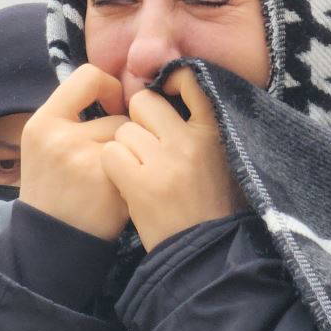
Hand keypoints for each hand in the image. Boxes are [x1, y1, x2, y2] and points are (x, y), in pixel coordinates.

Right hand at [18, 64, 130, 240]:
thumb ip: (72, 115)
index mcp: (42, 123)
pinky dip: (139, 176)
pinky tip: (124, 191)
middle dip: (123, 135)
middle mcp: (62, 138)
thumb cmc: (53, 188)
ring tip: (117, 176)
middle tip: (111, 159)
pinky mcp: (111, 183)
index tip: (113, 104)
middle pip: (119, 116)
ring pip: (134, 140)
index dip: (109, 87)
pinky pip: (142, 164)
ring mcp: (88, 161)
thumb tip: (115, 86)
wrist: (51, 243)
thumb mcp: (44, 144)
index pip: (88, 76)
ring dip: (134, 155)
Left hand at [101, 67, 243, 251]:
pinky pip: (111, 155)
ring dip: (124, 148)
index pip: (189, 79)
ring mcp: (163, 162)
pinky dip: (113, 167)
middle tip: (145, 144)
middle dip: (137, 119)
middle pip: (143, 102)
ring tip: (140, 170)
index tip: (164, 91)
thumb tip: (169, 88)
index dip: (171, 79)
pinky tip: (127, 182)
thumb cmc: (209, 202)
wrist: (203, 252)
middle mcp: (188, 141)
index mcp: (212, 130)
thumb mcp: (219, 155)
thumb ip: (198, 124)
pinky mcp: (140, 184)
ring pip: (122, 130)